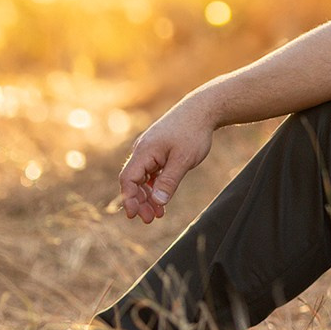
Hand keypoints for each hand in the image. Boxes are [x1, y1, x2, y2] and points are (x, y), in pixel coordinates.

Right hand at [118, 97, 215, 222]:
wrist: (201, 109)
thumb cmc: (193, 133)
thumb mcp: (183, 160)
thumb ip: (169, 181)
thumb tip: (157, 202)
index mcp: (144, 152)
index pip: (128, 179)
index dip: (129, 198)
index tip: (133, 215)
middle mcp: (142, 150)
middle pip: (134, 181)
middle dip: (139, 201)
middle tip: (149, 220)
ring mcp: (150, 150)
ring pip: (143, 178)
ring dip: (148, 196)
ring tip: (157, 214)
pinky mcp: (158, 150)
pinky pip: (151, 172)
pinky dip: (155, 186)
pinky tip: (161, 199)